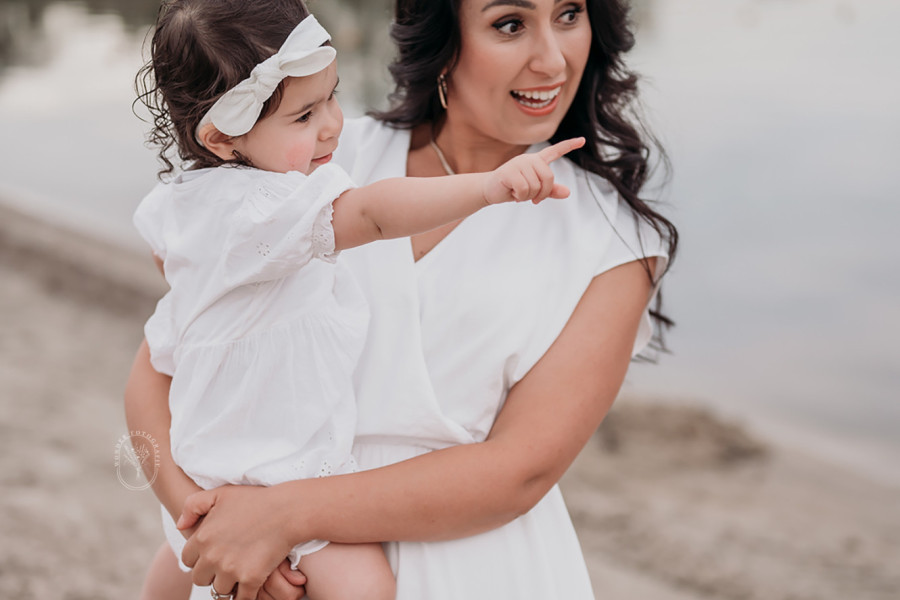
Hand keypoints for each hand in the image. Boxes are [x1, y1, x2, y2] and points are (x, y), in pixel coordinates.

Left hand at [178, 485, 298, 599]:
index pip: (187, 560)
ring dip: (228, 584)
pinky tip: (250, 587)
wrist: (287, 510)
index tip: (212, 555)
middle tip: (225, 565)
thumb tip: (180, 525)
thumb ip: (193, 506)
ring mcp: (231, 570)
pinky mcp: (251, 579)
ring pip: (220, 590)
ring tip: (239, 574)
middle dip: (210, 573)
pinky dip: (245, 595)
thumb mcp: (220, 493)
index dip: (199, 558)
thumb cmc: (255, 500)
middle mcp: (212, 556)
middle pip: (200, 579)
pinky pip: (242, 598)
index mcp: (202, 537)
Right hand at [483, 137, 584, 204]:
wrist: (489, 190)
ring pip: (535, 186)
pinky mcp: (510, 171)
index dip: (569, 145)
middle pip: (548, 178)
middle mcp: (529, 159)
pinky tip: (512, 193)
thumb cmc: (512, 188)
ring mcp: (519, 163)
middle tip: (532, 198)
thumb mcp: (533, 190)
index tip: (583, 140)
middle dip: (542, 193)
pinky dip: (520, 197)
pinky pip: (524, 190)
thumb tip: (567, 193)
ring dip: (528, 196)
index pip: (555, 151)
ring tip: (518, 192)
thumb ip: (550, 191)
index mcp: (536, 161)